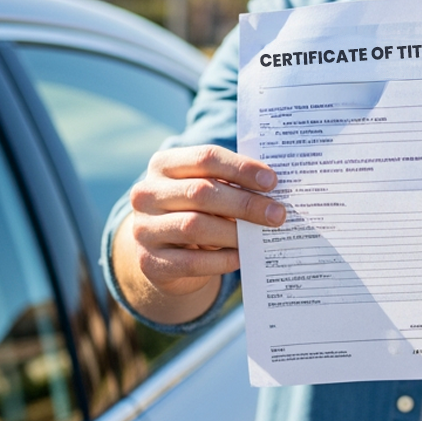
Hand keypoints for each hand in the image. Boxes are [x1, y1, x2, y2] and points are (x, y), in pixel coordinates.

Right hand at [114, 145, 285, 322]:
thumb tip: (274, 193)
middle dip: (245, 203)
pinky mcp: (150, 262)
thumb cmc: (198, 213)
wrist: (166, 255)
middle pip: (201, 192)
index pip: (206, 158)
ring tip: (261, 236)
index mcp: (163, 165)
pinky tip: (242, 257)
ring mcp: (144, 228)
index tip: (272, 182)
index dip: (241, 168)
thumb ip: (232, 185)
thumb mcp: (209, 192)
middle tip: (277, 214)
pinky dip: (222, 260)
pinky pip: (191, 262)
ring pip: (194, 226)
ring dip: (235, 232)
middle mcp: (146, 193)